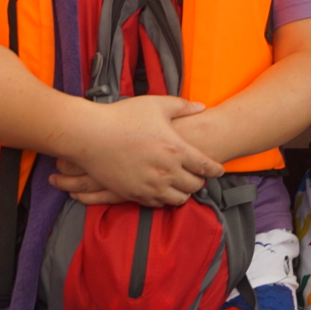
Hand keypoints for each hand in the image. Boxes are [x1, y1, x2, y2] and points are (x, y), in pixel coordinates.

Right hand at [59, 96, 224, 205]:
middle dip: (200, 181)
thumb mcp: (156, 105)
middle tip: (200, 177)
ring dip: (184, 192)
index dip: (216, 169)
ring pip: (178, 199)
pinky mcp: (134, 194)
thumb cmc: (123, 116)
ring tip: (183, 186)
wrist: (90, 135)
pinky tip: (163, 191)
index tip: (220, 170)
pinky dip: (164, 199)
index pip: (205, 165)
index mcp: (176, 149)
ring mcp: (150, 185)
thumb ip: (182, 106)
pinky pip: (157, 203)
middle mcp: (167, 171)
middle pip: (195, 185)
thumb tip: (202, 107)